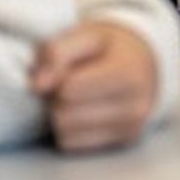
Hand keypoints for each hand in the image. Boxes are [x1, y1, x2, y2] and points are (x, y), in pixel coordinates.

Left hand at [28, 21, 158, 152]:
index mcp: (127, 73)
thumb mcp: (84, 35)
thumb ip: (56, 52)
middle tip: (62, 83)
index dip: (53, 76)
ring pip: (65, 132)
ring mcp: (130, 128)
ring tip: (70, 97)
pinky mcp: (122, 142)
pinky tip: (78, 112)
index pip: (68, 89)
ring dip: (58, 115)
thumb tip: (37, 85)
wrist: (143, 63)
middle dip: (54, 97)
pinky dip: (68, 129)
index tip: (56, 67)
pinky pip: (72, 144)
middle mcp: (134, 106)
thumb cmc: (107, 48)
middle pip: (64, 114)